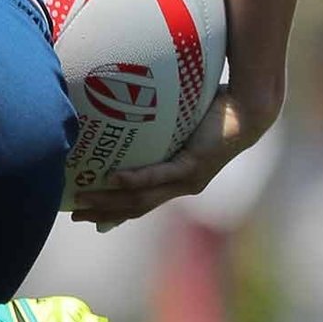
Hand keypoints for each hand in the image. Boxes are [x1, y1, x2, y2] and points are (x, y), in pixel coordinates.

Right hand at [69, 82, 271, 228]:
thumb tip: (126, 109)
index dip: (111, 211)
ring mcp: (188, 178)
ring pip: (143, 197)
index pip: (137, 202)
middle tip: (74, 214)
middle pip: (134, 207)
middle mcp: (182, 185)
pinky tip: (115, 179)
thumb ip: (155, 126)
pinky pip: (161, 174)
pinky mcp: (195, 164)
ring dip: (111, 201)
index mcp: (177, 180)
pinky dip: (137, 178)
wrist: (249, 107)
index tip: (84, 213)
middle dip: (103, 213)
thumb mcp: (178, 122)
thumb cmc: (214, 109)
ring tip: (84, 199)